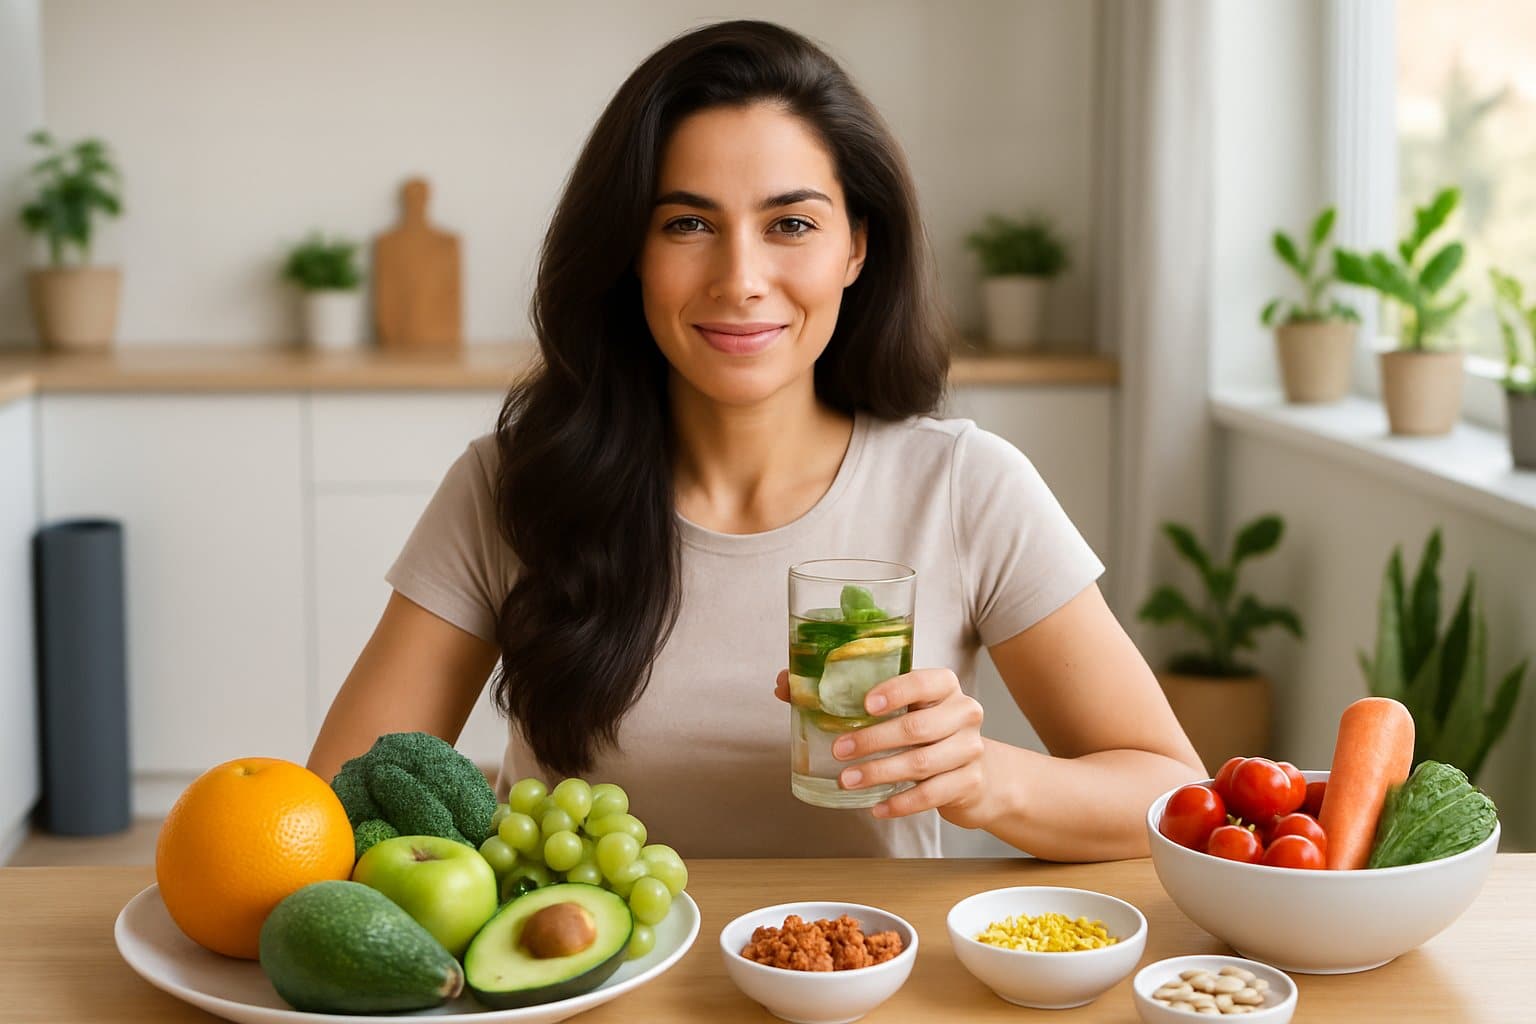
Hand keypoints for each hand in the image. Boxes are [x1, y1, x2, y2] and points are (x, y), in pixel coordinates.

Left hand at [773, 667, 991, 826]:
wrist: (975, 771)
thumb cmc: (924, 729)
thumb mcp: (897, 707)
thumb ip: (842, 693)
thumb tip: (783, 684)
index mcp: (943, 686)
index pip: (924, 682)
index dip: (895, 692)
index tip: (865, 705)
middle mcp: (963, 713)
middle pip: (917, 727)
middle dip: (873, 740)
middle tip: (838, 750)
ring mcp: (970, 749)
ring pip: (921, 763)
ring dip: (879, 774)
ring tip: (847, 780)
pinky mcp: (969, 783)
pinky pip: (931, 796)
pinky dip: (900, 803)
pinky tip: (876, 806)